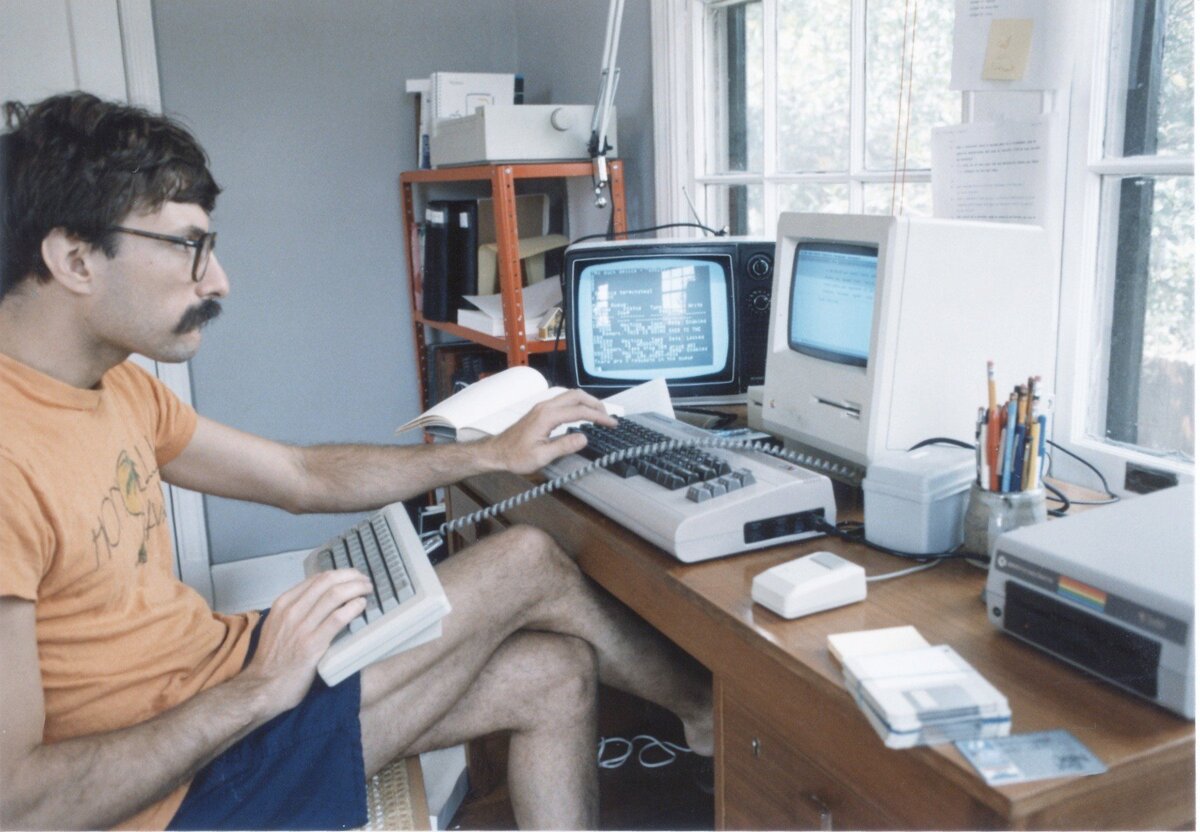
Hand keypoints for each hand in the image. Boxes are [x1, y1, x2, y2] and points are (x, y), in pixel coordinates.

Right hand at [238, 569, 370, 709]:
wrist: (262, 687)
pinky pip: (337, 619)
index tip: (353, 577)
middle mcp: (291, 611)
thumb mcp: (278, 626)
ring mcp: (302, 627)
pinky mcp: (312, 644)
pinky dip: (353, 608)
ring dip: (356, 588)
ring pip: (334, 595)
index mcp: (283, 604)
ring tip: (368, 590)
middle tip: (365, 581)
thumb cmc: (273, 659)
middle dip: (351, 577)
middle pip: (327, 582)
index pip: (316, 579)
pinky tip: (362, 606)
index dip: (339, 574)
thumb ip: (296, 612)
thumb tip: (322, 601)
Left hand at [485, 389, 616, 474]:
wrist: (496, 452)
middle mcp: (545, 407)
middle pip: (576, 395)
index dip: (598, 416)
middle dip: (595, 403)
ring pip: (569, 396)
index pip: (580, 411)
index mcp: (547, 416)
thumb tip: (584, 438)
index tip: (611, 423)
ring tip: (598, 414)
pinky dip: (577, 404)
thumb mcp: (541, 456)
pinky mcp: (540, 411)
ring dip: (586, 402)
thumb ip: (563, 446)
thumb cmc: (515, 455)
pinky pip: (563, 401)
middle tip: (608, 416)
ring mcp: (542, 407)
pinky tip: (581, 414)